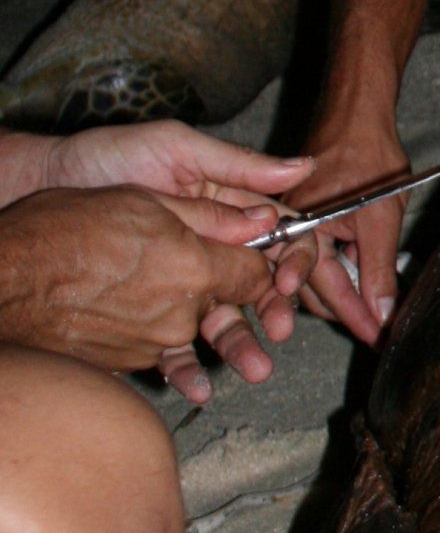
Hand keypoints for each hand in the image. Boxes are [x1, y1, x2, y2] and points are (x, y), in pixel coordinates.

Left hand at [39, 120, 318, 395]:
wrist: (43, 185)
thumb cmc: (108, 156)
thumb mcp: (177, 149)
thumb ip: (238, 165)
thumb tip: (302, 170)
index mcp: (227, 207)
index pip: (277, 237)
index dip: (291, 260)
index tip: (285, 281)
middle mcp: (209, 246)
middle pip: (257, 284)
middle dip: (274, 308)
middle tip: (278, 329)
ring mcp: (179, 281)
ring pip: (222, 317)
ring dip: (241, 342)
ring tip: (253, 367)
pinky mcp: (147, 311)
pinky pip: (174, 343)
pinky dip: (187, 365)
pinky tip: (198, 383)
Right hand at [290, 118, 412, 347]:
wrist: (356, 114)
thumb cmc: (368, 156)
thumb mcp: (381, 217)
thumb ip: (379, 268)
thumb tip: (383, 313)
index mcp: (301, 231)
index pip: (327, 290)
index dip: (356, 317)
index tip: (377, 338)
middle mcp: (286, 232)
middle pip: (312, 290)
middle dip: (344, 312)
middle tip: (377, 331)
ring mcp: (292, 227)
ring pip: (313, 276)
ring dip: (341, 295)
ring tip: (372, 315)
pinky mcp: (301, 221)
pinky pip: (316, 257)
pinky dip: (338, 271)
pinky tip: (360, 281)